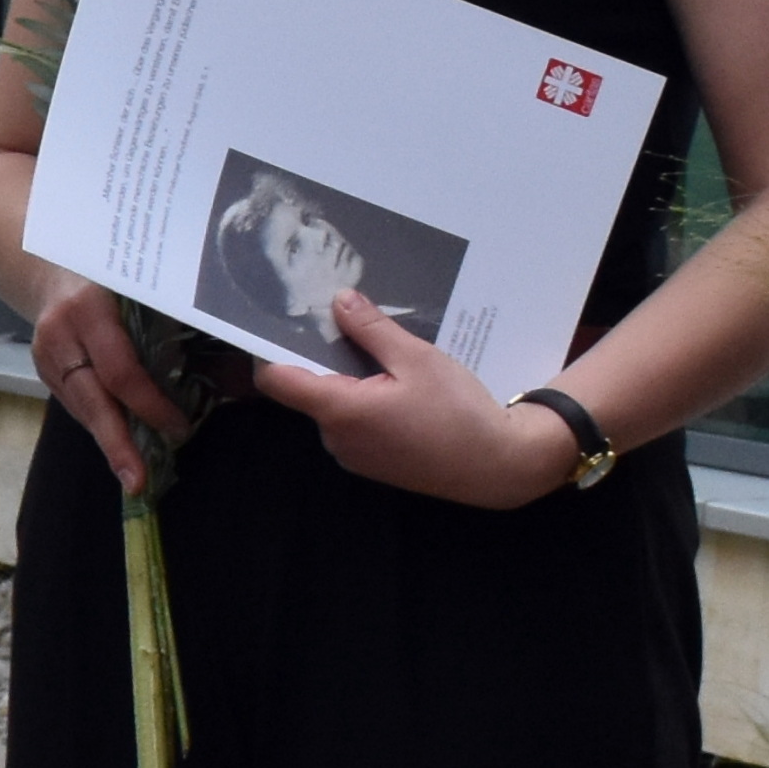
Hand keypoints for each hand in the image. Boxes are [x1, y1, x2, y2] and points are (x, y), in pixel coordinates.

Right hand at [21, 272, 196, 494]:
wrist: (46, 262)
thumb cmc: (112, 271)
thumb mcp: (141, 283)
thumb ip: (178, 319)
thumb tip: (239, 371)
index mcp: (90, 307)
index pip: (121, 370)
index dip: (151, 404)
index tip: (180, 428)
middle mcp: (61, 333)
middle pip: (93, 401)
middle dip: (118, 445)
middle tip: (139, 482)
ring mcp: (46, 355)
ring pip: (83, 408)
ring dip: (112, 441)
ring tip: (134, 474)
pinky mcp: (43, 371)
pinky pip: (76, 405)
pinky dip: (102, 424)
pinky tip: (123, 444)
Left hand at [245, 294, 582, 505]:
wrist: (498, 466)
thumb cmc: (459, 412)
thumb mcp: (418, 359)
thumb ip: (372, 330)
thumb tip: (339, 301)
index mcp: (340, 410)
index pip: (276, 380)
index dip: (269, 349)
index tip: (280, 320)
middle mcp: (335, 438)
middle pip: (308, 389)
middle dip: (324, 357)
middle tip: (350, 325)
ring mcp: (353, 455)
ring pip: (333, 406)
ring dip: (350, 380)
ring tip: (386, 356)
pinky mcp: (371, 464)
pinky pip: (353, 424)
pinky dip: (365, 402)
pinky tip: (400, 388)